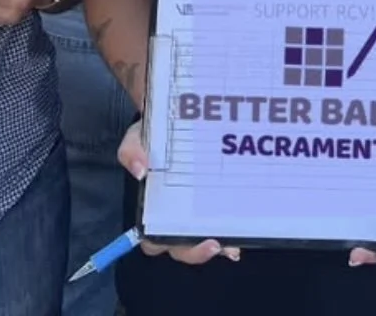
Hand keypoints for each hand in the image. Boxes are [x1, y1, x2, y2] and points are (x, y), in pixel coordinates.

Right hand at [116, 121, 240, 263]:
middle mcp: (174, 219)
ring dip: (219, 247)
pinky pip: (226, 227)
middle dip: (196, 252)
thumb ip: (132, 150)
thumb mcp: (137, 139)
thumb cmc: (154, 139)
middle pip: (180, 249)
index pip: (150, 239)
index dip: (159, 244)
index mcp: (152, 209)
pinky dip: (233, 234)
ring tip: (230, 244)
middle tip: (212, 244)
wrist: (179, 122)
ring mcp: (198, 214)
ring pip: (205, 242)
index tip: (171, 239)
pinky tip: (243, 232)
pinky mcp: (218, 206)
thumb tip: (139, 169)